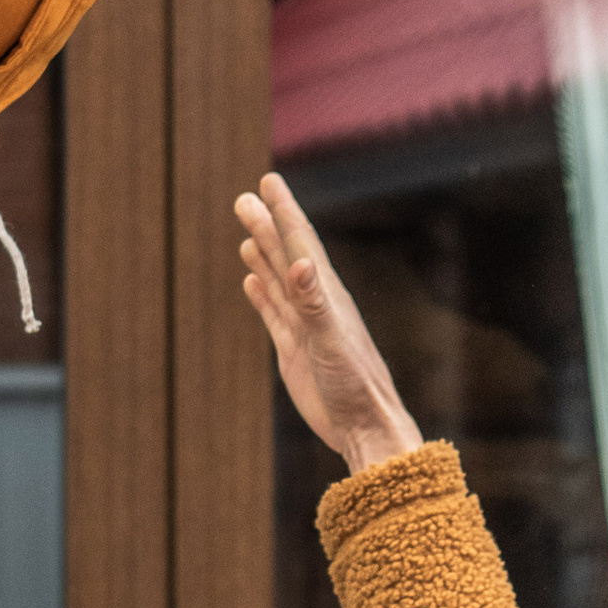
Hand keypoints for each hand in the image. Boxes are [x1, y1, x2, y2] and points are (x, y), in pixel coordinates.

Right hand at [235, 174, 420, 473]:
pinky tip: (252, 282)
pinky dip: (263, 295)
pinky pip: (275, 314)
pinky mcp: (295, 351)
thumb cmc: (354, 385)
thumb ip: (314, 303)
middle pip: (285, 256)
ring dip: (263, 257)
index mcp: (326, 295)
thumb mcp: (332, 341)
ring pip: (278, 283)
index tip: (268, 181)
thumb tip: (299, 263)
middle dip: (266, 226)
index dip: (284, 211)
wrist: (364, 426)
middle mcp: (316, 305)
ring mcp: (305, 328)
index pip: (300, 243)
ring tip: (247, 234)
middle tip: (243, 199)